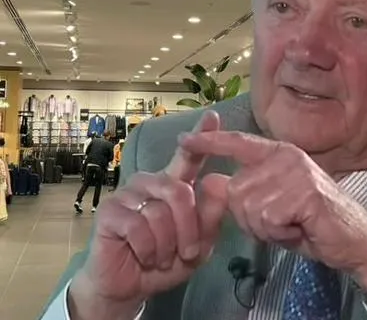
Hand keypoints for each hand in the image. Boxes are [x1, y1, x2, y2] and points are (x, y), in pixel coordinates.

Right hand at [69, 112, 228, 318]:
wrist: (129, 287)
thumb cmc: (165, 260)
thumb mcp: (198, 245)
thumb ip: (210, 219)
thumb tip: (220, 185)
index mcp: (174, 184)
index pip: (189, 156)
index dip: (202, 135)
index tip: (213, 115)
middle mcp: (151, 181)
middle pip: (180, 192)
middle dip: (188, 228)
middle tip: (187, 252)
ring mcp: (129, 193)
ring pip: (160, 213)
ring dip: (167, 245)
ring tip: (162, 257)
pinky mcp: (110, 210)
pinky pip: (138, 226)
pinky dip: (148, 249)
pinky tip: (144, 256)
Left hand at [178, 131, 366, 285]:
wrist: (355, 241)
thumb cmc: (313, 222)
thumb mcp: (274, 204)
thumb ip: (246, 192)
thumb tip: (210, 182)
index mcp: (279, 154)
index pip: (238, 143)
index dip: (209, 142)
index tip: (184, 140)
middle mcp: (285, 156)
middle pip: (236, 191)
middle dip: (251, 218)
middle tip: (281, 222)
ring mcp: (295, 172)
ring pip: (249, 208)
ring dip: (266, 228)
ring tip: (292, 224)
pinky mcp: (302, 192)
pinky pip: (267, 220)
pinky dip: (279, 234)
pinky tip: (299, 228)